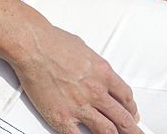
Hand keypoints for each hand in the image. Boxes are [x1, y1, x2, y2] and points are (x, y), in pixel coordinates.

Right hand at [11, 21, 144, 133]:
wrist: (32, 45)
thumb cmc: (54, 41)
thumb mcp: (84, 49)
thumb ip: (94, 66)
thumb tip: (97, 74)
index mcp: (103, 72)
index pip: (126, 97)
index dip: (132, 109)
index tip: (133, 114)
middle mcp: (96, 91)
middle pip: (123, 118)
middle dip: (133, 129)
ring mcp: (80, 106)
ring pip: (107, 130)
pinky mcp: (62, 117)